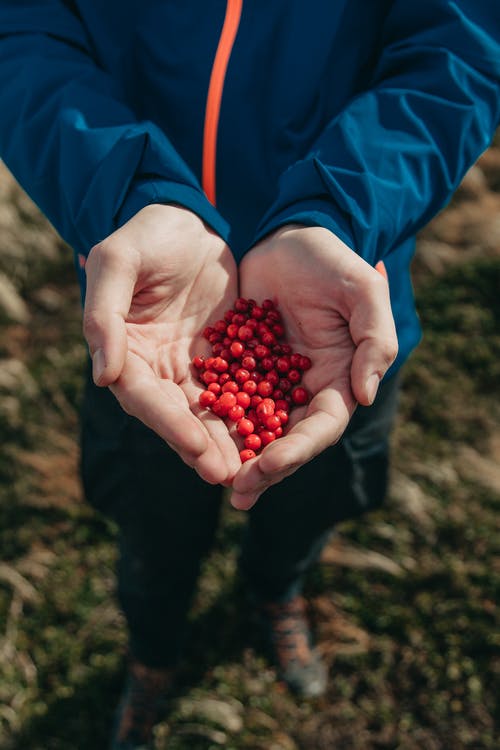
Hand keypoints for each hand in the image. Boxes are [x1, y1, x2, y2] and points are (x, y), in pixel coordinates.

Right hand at [83, 204, 239, 484]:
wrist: (186, 221)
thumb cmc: (145, 237)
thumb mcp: (117, 262)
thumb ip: (104, 316)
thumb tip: (104, 377)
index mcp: (124, 351)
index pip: (142, 397)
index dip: (168, 424)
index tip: (195, 448)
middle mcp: (153, 367)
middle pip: (175, 415)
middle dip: (200, 446)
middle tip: (227, 476)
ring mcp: (187, 365)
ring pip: (206, 411)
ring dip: (226, 441)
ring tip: (250, 469)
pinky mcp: (219, 357)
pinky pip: (234, 389)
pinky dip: (248, 412)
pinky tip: (270, 432)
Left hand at [230, 225, 397, 508]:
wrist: (287, 237)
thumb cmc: (331, 261)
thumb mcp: (362, 290)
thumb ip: (374, 340)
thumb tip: (365, 395)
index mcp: (337, 380)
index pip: (321, 427)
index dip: (298, 449)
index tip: (269, 465)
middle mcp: (303, 390)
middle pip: (286, 439)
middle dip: (264, 467)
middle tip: (238, 492)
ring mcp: (269, 382)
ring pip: (253, 428)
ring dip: (235, 455)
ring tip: (215, 479)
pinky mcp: (238, 367)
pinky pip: (224, 398)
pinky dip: (211, 420)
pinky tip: (190, 436)